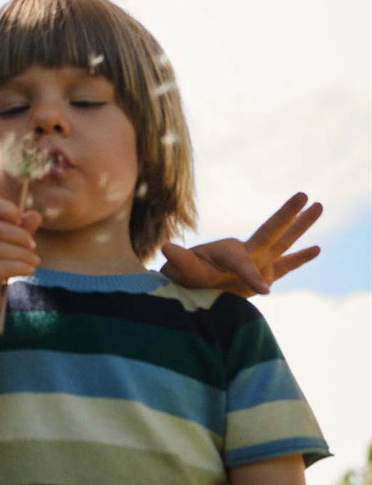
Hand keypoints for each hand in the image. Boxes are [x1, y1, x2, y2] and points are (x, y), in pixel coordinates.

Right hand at [0, 196, 40, 318]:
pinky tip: (30, 270)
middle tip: (33, 247)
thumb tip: (36, 215)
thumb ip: (17, 229)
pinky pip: (4, 266)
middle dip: (22, 237)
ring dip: (25, 255)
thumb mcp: (0, 245)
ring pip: (4, 248)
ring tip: (34, 261)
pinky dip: (22, 267)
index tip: (21, 222)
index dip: (8, 210)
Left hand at [160, 193, 322, 296]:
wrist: (188, 285)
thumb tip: (165, 247)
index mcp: (228, 252)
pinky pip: (286, 266)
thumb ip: (179, 259)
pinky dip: (301, 258)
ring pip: (283, 242)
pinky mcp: (263, 274)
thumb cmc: (185, 276)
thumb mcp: (182, 268)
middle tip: (304, 194)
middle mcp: (246, 253)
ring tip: (319, 205)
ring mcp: (257, 262)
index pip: (244, 262)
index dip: (251, 274)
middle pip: (271, 232)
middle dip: (287, 215)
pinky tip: (317, 248)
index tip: (264, 290)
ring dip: (301, 226)